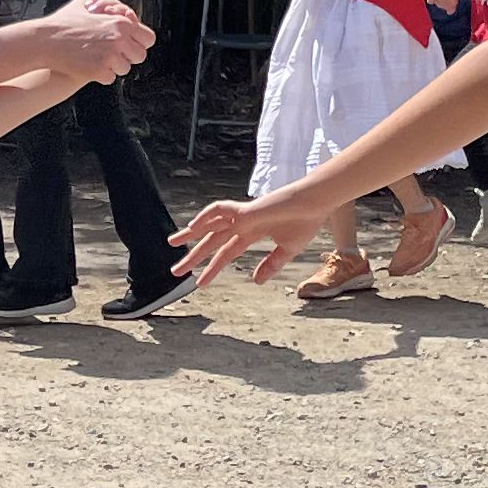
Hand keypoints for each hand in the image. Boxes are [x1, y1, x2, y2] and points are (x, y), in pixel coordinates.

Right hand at [38, 0, 155, 78]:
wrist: (45, 41)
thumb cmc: (60, 24)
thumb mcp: (80, 6)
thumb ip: (93, 1)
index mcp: (121, 23)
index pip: (149, 38)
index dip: (140, 43)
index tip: (132, 46)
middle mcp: (119, 39)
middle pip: (140, 56)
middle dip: (128, 57)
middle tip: (115, 56)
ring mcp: (110, 56)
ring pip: (125, 69)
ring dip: (113, 67)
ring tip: (98, 61)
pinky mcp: (100, 71)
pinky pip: (110, 79)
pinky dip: (101, 76)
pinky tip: (90, 68)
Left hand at [173, 190, 330, 286]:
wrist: (315, 203)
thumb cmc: (305, 222)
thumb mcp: (287, 251)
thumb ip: (271, 265)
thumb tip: (256, 282)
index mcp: (251, 233)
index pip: (225, 253)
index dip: (212, 269)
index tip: (199, 283)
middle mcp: (243, 224)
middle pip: (211, 240)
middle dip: (193, 255)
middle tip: (175, 270)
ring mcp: (243, 215)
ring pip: (210, 224)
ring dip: (190, 234)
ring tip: (172, 243)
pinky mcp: (246, 209)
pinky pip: (220, 209)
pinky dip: (205, 216)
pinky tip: (193, 226)